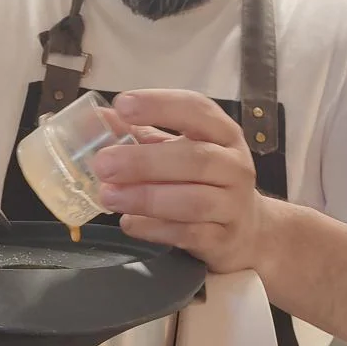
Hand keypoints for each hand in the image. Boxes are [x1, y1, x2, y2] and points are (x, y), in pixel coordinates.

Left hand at [93, 90, 259, 273]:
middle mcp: (234, 165)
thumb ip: (141, 134)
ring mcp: (234, 205)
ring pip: (193, 201)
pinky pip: (189, 234)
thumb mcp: (179, 149)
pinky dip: (155, 229)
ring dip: (146, 197)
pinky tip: (129, 222)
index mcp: (222, 133)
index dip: (160, 106)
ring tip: (108, 196)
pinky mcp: (224, 240)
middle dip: (144, 161)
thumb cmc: (206, 180)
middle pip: (195, 159)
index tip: (122, 105)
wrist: (248, 231)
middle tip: (103, 164)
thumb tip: (98, 117)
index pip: (196, 110)